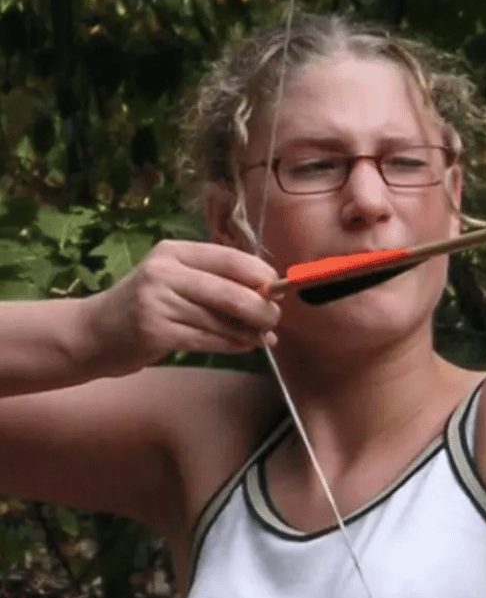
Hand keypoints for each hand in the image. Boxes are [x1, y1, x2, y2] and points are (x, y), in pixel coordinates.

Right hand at [80, 240, 281, 374]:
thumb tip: (272, 295)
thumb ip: (219, 282)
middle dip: (261, 308)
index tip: (278, 290)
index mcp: (175, 252)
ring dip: (249, 332)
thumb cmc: (149, 304)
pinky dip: (233, 344)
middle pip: (231, 291)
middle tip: (274, 319)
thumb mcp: (178, 280)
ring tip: (261, 337)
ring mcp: (157, 302)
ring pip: (222, 320)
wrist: (95, 332)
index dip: (262, 275)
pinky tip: (244, 346)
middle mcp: (165, 272)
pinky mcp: (155, 332)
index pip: (230, 258)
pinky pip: (208, 340)